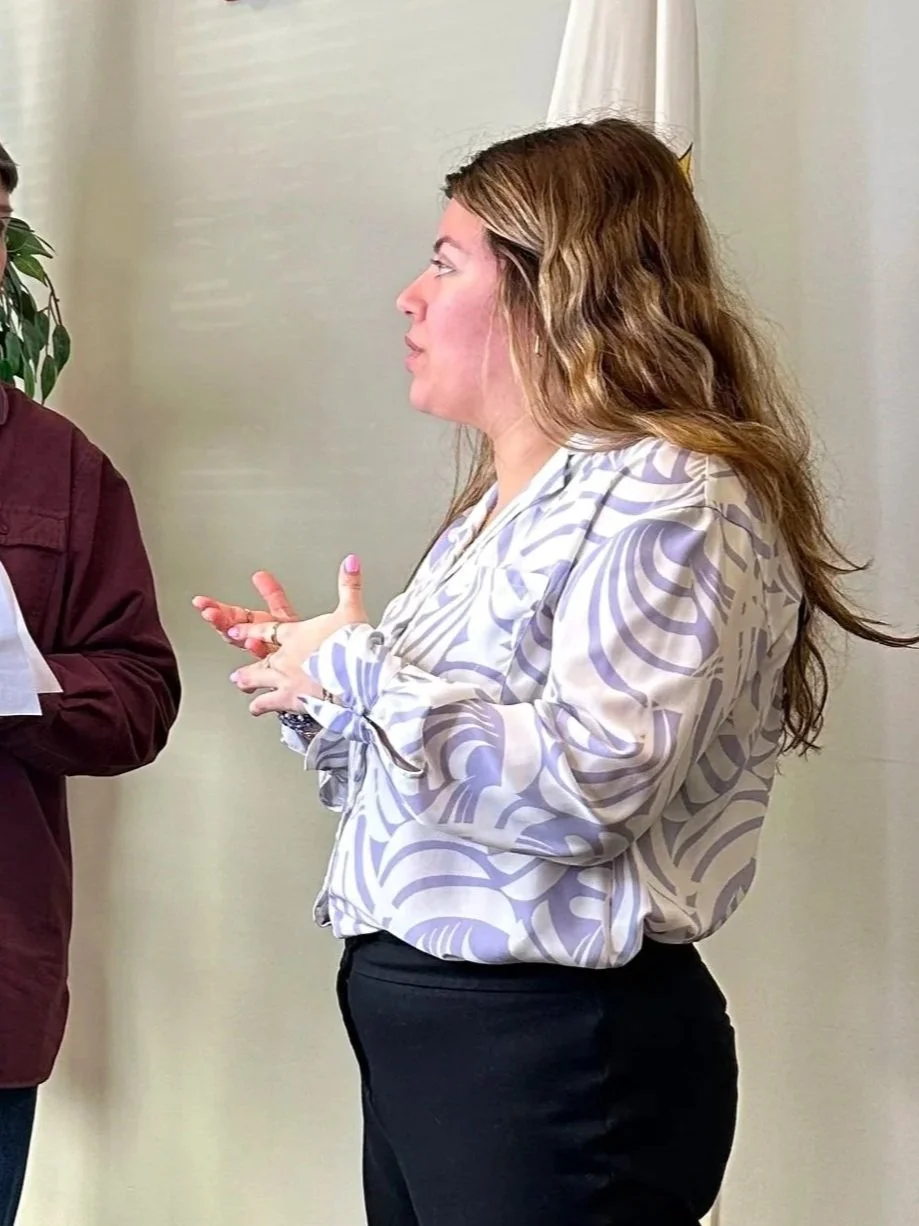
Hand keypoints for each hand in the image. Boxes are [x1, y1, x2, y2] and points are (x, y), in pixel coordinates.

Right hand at [192, 571, 296, 657]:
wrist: (309, 661)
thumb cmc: (293, 642)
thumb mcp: (281, 614)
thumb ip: (272, 595)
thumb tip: (260, 574)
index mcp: (253, 628)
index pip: (229, 615)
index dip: (214, 608)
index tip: (200, 602)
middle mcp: (254, 641)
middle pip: (231, 630)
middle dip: (219, 621)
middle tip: (209, 613)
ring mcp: (263, 653)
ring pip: (244, 644)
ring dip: (235, 635)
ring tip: (229, 626)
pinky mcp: (274, 662)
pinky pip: (263, 657)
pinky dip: (257, 649)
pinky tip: (252, 641)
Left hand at [230, 555, 367, 715]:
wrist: (355, 677)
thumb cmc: (353, 646)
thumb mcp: (352, 612)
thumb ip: (349, 586)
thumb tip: (351, 561)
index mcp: (297, 634)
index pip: (267, 629)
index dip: (250, 630)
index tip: (235, 630)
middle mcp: (285, 657)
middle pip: (258, 657)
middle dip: (247, 659)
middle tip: (237, 663)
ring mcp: (284, 679)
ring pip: (256, 680)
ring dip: (248, 682)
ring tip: (241, 684)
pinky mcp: (290, 699)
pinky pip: (268, 704)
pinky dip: (261, 706)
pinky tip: (256, 709)